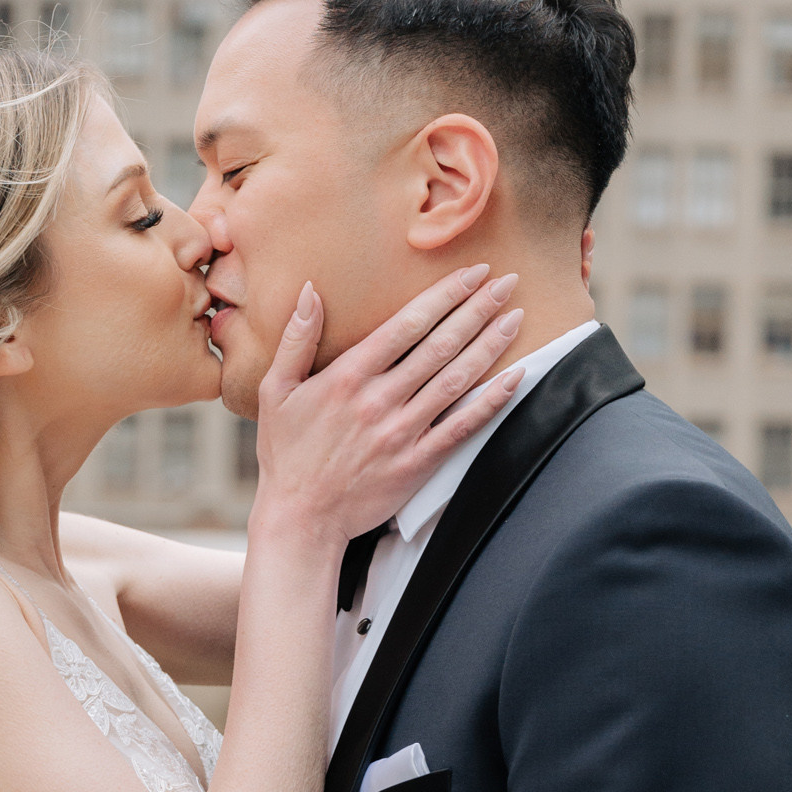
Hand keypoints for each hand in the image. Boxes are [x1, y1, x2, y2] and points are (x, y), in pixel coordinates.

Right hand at [251, 267, 524, 553]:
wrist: (301, 518)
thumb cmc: (286, 453)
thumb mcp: (276, 391)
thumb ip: (295, 339)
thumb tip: (310, 291)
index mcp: (347, 377)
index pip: (406, 324)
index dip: (444, 295)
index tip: (472, 273)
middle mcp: (379, 400)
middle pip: (440, 345)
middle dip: (478, 309)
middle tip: (507, 282)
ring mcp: (401, 432)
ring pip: (456, 380)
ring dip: (490, 346)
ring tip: (515, 318)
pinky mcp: (417, 463)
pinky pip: (462, 427)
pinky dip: (491, 401)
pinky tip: (515, 378)